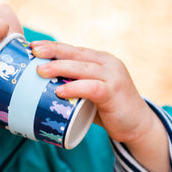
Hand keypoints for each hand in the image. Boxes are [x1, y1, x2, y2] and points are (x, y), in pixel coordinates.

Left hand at [31, 40, 151, 142]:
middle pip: (75, 54)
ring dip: (59, 67)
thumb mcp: (92, 92)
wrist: (138, 125)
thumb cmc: (110, 109)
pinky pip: (91, 87)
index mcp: (101, 60)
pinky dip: (74, 88)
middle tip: (34, 51)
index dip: (54, 46)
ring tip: (40, 71)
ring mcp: (112, 76)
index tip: (33, 46)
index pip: (74, 50)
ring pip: (81, 68)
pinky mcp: (114, 91)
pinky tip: (59, 91)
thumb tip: (43, 86)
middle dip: (53, 50)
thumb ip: (76, 84)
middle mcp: (108, 63)